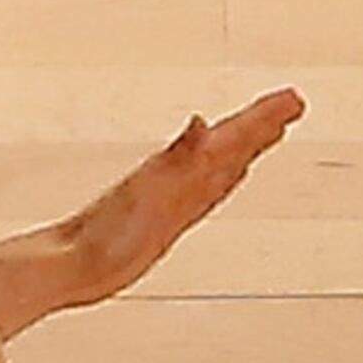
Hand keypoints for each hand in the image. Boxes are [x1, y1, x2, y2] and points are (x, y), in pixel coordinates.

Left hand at [17, 89, 304, 325]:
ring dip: (247, 148)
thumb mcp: (146, 194)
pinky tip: (229, 177)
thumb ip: (176, 158)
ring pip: (222, 166)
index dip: (261, 119)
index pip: (231, 136)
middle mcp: (178, 178)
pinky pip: (206, 195)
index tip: (292, 99)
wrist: (68, 263)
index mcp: (177, 168)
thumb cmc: (102, 235)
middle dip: (262, 125)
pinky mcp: (166, 222)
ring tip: (271, 133)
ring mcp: (173, 199)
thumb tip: (200, 122)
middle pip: (231, 144)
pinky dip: (224, 182)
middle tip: (294, 103)